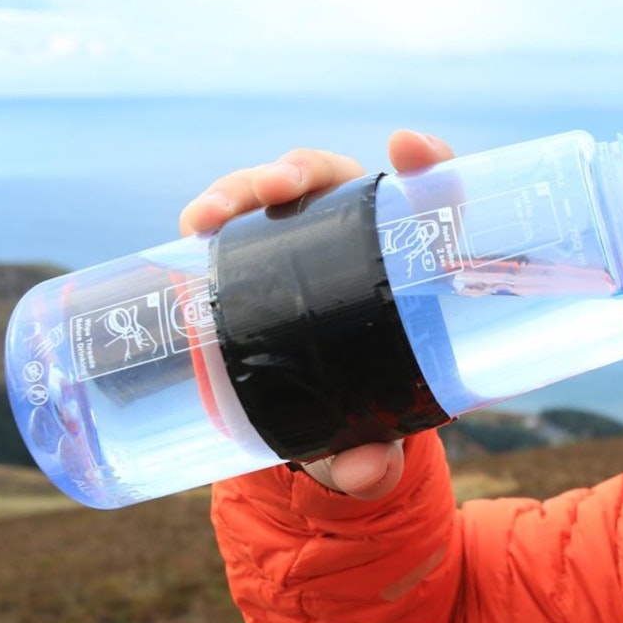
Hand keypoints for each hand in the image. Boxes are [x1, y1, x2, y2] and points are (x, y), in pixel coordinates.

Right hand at [180, 130, 455, 499]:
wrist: (315, 422)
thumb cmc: (367, 409)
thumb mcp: (373, 433)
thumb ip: (373, 456)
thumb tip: (367, 473)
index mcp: (411, 264)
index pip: (432, 197)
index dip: (430, 165)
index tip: (411, 149)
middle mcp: (358, 237)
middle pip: (339, 181)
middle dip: (304, 169)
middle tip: (275, 186)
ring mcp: (302, 240)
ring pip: (279, 191)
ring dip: (245, 185)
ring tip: (209, 215)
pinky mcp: (253, 253)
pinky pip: (233, 221)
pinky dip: (211, 213)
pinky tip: (189, 226)